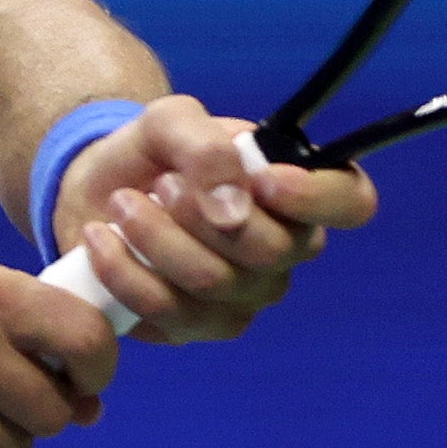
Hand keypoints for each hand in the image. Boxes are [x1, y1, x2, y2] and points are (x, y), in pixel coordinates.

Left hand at [49, 96, 379, 342]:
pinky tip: (101, 239)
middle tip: (160, 183)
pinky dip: (125, 272)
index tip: (264, 179)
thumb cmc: (151, 152)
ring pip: (214, 283)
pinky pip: (169, 312)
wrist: (95, 190)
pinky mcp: (196, 326)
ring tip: (122, 204)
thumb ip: (207, 147)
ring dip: (156, 239)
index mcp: (299, 190)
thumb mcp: (172, 121)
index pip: (351, 201)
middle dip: (201, 214)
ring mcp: (245, 296)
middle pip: (270, 250)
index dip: (317, 197)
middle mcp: (285, 249)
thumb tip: (235, 209)